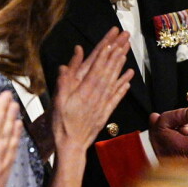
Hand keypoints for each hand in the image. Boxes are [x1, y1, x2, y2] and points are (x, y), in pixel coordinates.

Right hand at [53, 28, 132, 154]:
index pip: (97, 67)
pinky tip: (129, 77)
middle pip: (109, 70)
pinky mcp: (106, 112)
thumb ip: (65, 81)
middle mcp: (97, 95)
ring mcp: (103, 104)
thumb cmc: (62, 124)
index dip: (104, 53)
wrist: (72, 145)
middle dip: (116, 53)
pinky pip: (117, 96)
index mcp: (85, 91)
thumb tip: (66, 64)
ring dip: (121, 65)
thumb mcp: (58, 100)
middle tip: (124, 40)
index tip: (111, 41)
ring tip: (127, 52)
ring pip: (114, 81)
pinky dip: (123, 86)